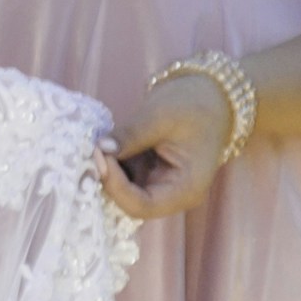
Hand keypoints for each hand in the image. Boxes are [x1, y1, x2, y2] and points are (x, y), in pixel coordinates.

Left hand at [96, 72, 235, 216]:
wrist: (211, 94)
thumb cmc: (195, 103)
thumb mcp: (161, 116)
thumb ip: (131, 135)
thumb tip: (100, 148)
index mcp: (186, 190)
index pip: (142, 205)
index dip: (115, 186)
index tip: (99, 155)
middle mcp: (173, 195)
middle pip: (129, 202)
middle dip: (107, 179)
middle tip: (90, 150)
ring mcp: (160, 186)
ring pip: (122, 190)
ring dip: (106, 171)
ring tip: (94, 144)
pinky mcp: (149, 174)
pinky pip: (123, 176)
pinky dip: (110, 162)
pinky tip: (102, 144)